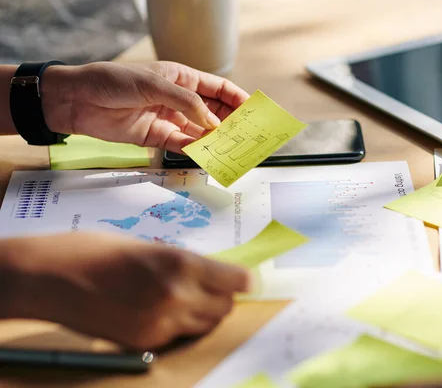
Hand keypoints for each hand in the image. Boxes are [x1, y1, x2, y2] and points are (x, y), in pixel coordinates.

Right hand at [0, 232, 250, 349]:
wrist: (47, 278)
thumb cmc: (93, 250)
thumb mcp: (147, 246)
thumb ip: (181, 262)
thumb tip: (209, 273)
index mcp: (180, 263)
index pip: (236, 281)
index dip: (242, 280)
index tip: (244, 280)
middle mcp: (177, 296)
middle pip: (225, 308)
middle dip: (224, 298)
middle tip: (214, 287)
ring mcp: (161, 325)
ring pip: (205, 326)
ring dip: (205, 314)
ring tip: (187, 298)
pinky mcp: (145, 344)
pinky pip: (179, 337)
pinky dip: (180, 327)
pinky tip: (162, 310)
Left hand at [41, 61, 249, 152]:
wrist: (77, 100)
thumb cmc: (113, 81)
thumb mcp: (153, 84)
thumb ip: (186, 102)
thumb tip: (213, 122)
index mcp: (181, 78)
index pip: (216, 88)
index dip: (236, 98)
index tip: (253, 110)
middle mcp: (178, 99)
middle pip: (212, 112)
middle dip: (230, 122)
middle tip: (247, 135)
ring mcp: (168, 119)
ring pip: (200, 131)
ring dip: (215, 140)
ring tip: (233, 149)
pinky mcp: (157, 137)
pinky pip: (182, 144)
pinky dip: (195, 150)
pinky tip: (206, 154)